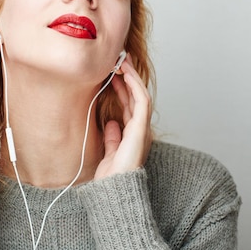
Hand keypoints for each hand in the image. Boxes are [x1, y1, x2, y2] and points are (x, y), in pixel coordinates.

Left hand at [94, 54, 152, 179]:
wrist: (115, 190)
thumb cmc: (112, 177)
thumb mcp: (108, 153)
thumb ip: (112, 138)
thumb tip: (111, 123)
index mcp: (133, 134)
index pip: (129, 105)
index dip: (122, 88)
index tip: (113, 73)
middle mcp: (140, 129)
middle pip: (135, 96)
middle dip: (128, 77)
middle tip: (119, 59)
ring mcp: (142, 128)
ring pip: (140, 95)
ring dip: (131, 77)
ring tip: (121, 61)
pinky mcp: (141, 128)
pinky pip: (141, 101)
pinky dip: (134, 86)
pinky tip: (126, 74)